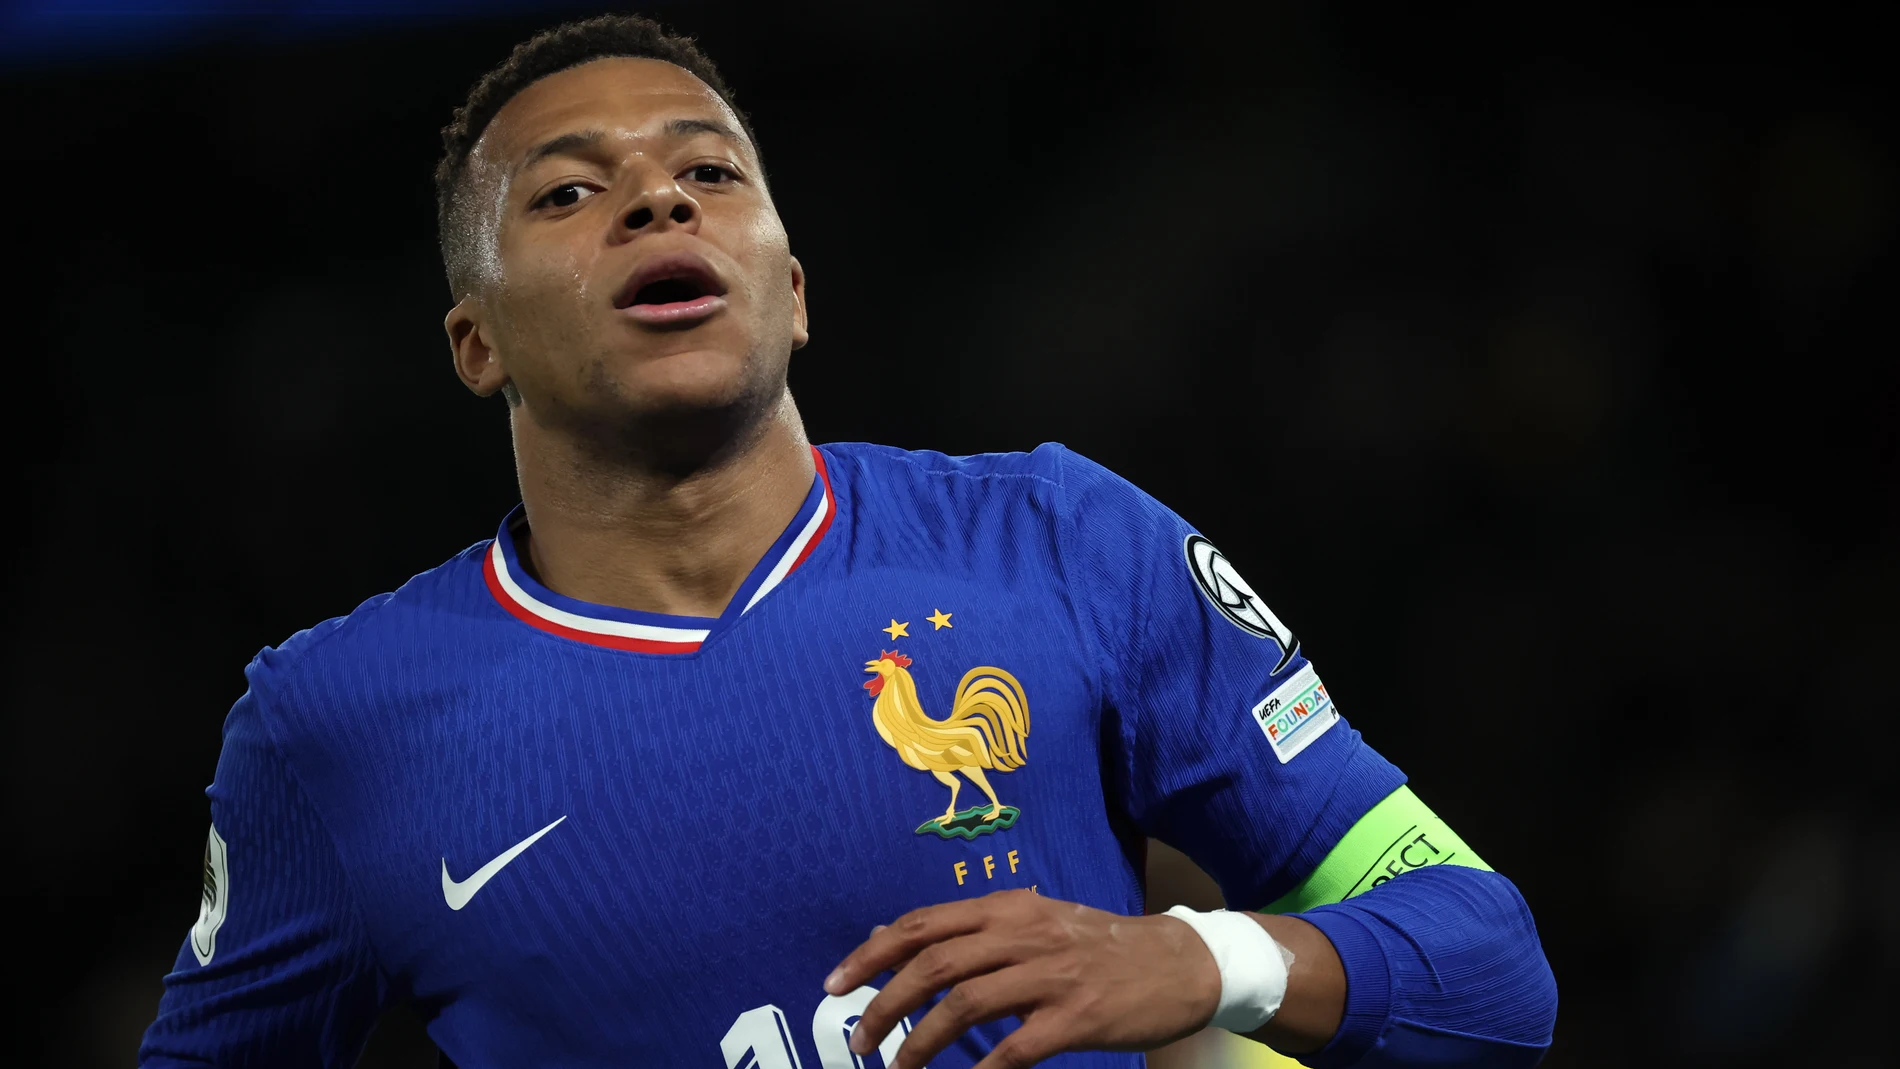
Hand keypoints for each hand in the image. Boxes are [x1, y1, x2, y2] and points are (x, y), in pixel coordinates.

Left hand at [823, 888, 1219, 1068]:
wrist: (1180, 963)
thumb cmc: (1100, 946)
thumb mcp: (1038, 921)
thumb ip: (977, 930)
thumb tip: (900, 942)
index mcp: (1007, 907)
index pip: (922, 924)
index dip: (872, 953)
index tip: (836, 982)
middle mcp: (1023, 933)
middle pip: (933, 963)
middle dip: (884, 1002)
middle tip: (857, 1038)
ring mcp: (1050, 975)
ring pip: (964, 1003)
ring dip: (919, 1041)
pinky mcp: (1077, 1016)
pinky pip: (1015, 1047)